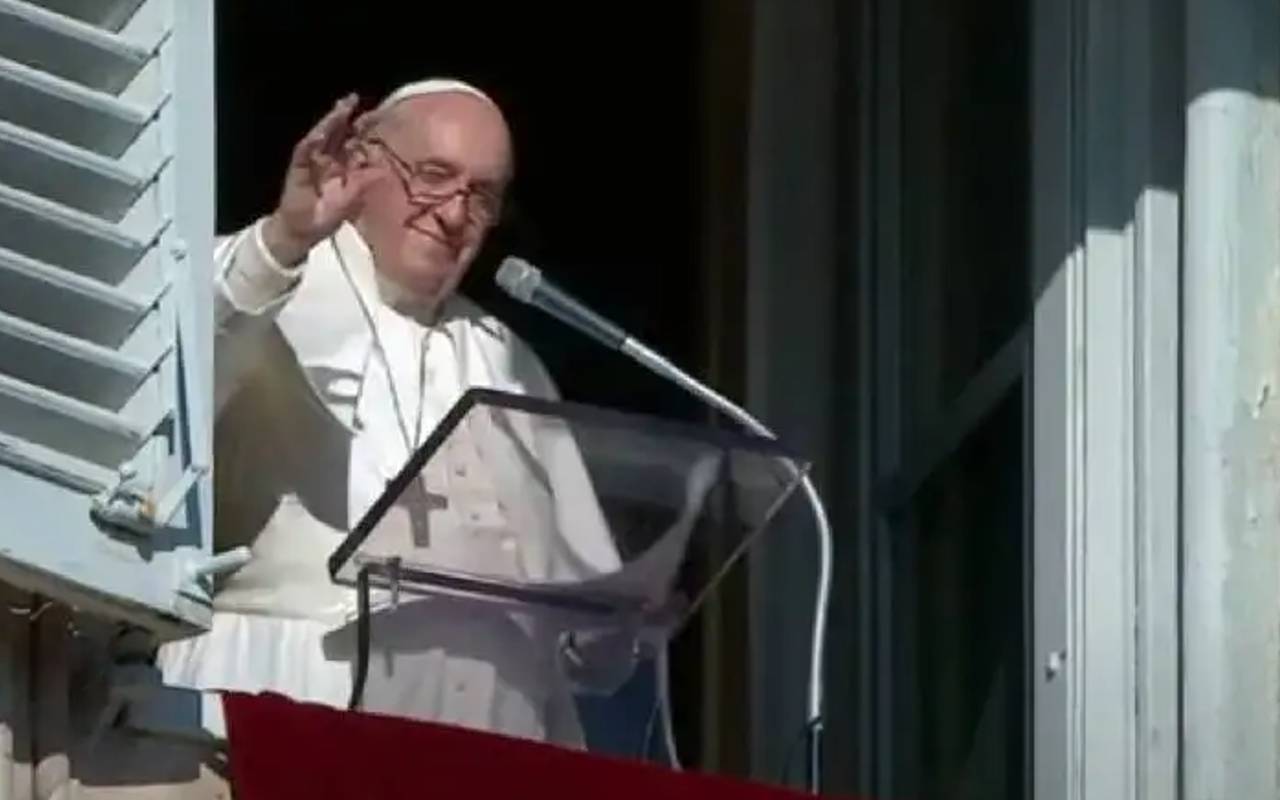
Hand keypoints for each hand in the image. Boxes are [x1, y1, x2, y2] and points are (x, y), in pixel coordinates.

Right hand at [263, 94, 379, 265]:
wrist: (301, 232)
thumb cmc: (325, 217)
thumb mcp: (351, 201)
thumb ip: (363, 184)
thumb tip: (382, 171)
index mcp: (340, 165)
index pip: (351, 142)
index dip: (361, 129)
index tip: (375, 115)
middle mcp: (326, 159)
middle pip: (335, 133)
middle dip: (343, 116)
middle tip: (353, 99)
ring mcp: (310, 162)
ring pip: (320, 137)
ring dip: (329, 123)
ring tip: (339, 110)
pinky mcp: (297, 169)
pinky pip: (303, 153)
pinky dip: (311, 144)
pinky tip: (319, 134)